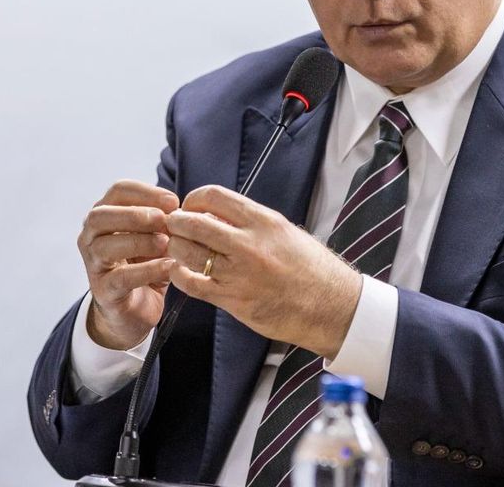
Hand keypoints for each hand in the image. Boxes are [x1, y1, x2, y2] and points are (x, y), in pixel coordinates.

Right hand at [77, 179, 179, 349]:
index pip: (118, 191)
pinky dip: (147, 270)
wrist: (135, 309)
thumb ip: (168, 222)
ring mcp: (94, 264)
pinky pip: (121, 277)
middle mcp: (91, 236)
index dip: (146, 192)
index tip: (174, 202)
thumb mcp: (158, 237)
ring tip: (167, 244)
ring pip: (106, 245)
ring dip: (140, 241)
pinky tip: (168, 267)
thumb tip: (190, 210)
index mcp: (106, 216)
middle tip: (164, 219)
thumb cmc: (147, 264)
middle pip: (101, 215)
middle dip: (135, 214)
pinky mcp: (103, 291)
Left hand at [164, 185, 362, 358]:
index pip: (214, 196)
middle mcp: (249, 244)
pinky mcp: (234, 300)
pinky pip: (193, 284)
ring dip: (176, 248)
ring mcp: (240, 273)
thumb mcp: (285, 232)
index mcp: (264, 221)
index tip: (190, 207)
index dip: (194, 199)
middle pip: (194, 223)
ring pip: (188, 252)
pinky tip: (180, 272)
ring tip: (177, 248)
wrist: (330, 306)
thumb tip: (217, 215)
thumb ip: (251, 222)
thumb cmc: (312, 269)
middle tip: (173, 226)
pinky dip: (179, 276)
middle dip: (176, 222)